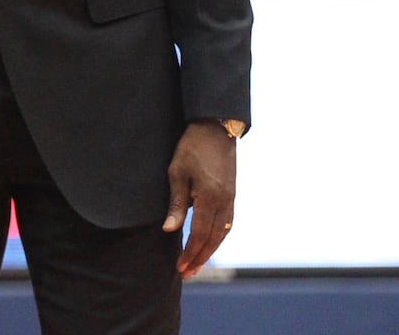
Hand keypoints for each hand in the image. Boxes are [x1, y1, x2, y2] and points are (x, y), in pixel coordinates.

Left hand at [163, 120, 236, 277]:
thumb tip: (170, 230)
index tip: (180, 268)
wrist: (215, 128)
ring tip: (197, 263)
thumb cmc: (191, 148)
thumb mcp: (177, 173)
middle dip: (200, 258)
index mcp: (210, 198)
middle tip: (187, 274)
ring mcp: (231, 199)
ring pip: (223, 233)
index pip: (200, 235)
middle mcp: (225, 203)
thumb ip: (176, 203)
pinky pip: (227, 223)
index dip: (190, 253)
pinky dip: (218, 237)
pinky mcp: (232, 194)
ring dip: (210, 250)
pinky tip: (209, 242)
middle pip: (214, 239)